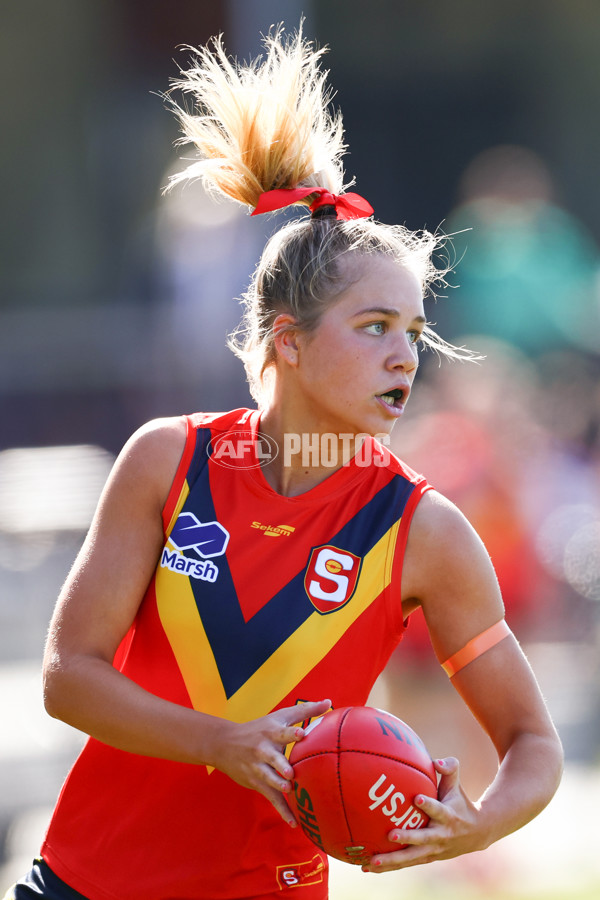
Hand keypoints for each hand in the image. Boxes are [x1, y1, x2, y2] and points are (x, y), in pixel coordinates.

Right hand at [214, 700, 330, 825]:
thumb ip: (305, 710)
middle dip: (281, 765)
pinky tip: (294, 822)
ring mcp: (259, 768)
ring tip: (289, 790)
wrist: (225, 744)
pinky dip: (282, 811)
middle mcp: (264, 750)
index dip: (291, 733)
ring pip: (269, 779)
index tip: (301, 734)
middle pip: (273, 758)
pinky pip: (271, 798)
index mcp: (271, 732)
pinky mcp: (257, 783)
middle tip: (291, 772)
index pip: (282, 732)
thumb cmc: (260, 728)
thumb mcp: (279, 716)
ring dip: (278, 785)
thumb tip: (329, 702)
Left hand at [362, 757, 484, 872]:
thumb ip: (450, 768)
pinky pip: (406, 864)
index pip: (439, 810)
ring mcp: (433, 850)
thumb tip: (436, 761)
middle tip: (391, 835)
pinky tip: (367, 867)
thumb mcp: (457, 785)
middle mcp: (441, 835)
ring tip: (371, 862)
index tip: (417, 798)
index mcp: (449, 816)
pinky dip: (388, 867)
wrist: (477, 833)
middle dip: (407, 838)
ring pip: (411, 857)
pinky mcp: (427, 859)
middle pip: (422, 839)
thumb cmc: (460, 802)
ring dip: (391, 861)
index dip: (429, 805)